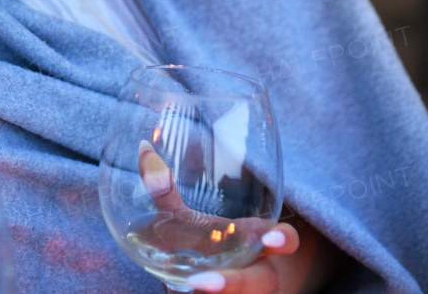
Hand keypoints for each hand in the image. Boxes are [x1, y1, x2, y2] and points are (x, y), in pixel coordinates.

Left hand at [138, 141, 298, 292]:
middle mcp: (255, 271)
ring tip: (184, 288)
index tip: (270, 239)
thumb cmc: (203, 245)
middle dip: (236, 284)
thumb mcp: (183, 219)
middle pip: (261, 282)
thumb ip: (164, 190)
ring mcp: (245, 293)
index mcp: (255, 243)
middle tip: (202, 282)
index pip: (284, 240)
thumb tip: (143, 149)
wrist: (202, 284)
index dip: (283, 240)